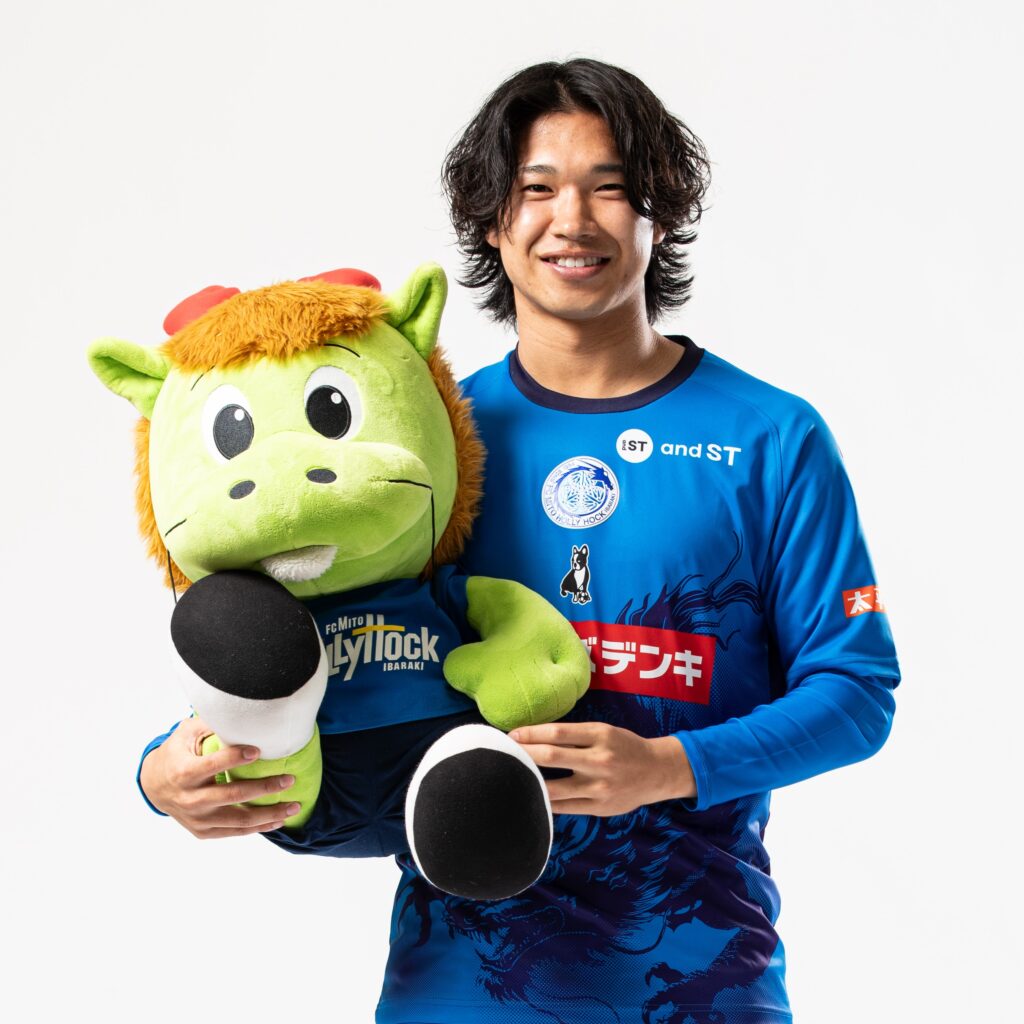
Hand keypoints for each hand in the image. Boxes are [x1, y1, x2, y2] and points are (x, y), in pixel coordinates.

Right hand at [139, 717, 300, 838]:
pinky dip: (260, 827)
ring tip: (294, 805)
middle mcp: (191, 799)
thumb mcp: (186, 733)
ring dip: (269, 814)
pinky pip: (235, 832)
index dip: (235, 758)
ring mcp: (198, 819)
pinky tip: (279, 819)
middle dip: (264, 788)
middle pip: (233, 795)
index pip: (213, 764)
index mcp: (185, 772)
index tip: (258, 750)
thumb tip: (240, 710)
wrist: (154, 786)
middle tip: (289, 779)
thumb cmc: (177, 753)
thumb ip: (210, 724)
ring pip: (239, 820)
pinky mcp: (203, 831)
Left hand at [508, 721, 695, 816]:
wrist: (657, 772)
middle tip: (504, 752)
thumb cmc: (624, 747)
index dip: (530, 733)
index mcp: (600, 736)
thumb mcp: (604, 732)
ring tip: (512, 777)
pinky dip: (544, 801)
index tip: (512, 734)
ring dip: (529, 781)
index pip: (557, 733)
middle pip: (552, 757)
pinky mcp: (599, 808)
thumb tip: (535, 736)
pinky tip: (530, 796)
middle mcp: (599, 761)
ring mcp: (599, 787)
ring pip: (554, 787)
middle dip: (524, 754)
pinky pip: (564, 807)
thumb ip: (575, 735)